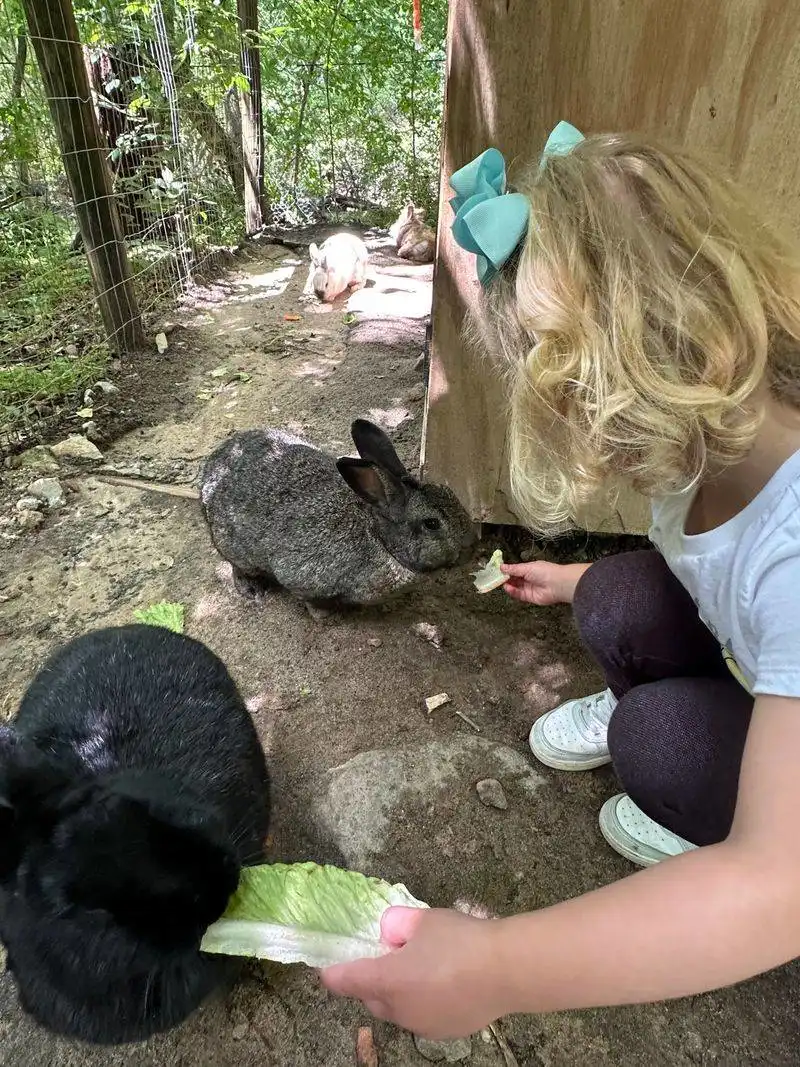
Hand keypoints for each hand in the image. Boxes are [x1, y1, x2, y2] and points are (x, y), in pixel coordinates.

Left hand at [320, 907, 508, 1039]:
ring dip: (399, 992)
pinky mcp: (446, 1033)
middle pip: (372, 998)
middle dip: (372, 981)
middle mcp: (400, 1011)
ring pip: (398, 1010)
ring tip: (422, 967)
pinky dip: (422, 1002)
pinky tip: (444, 983)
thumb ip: (397, 924)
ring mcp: (423, 1026)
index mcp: (387, 982)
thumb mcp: (423, 919)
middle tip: (389, 956)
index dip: (333, 973)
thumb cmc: (460, 940)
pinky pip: (422, 1016)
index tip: (326, 968)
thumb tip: (389, 933)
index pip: (346, 981)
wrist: (506, 970)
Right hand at [501, 561, 589, 605]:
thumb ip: (513, 569)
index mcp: (530, 569)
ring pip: (516, 588)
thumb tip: (502, 567)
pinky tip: (507, 588)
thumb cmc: (545, 571)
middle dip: (505, 579)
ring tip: (501, 583)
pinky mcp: (530, 598)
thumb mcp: (527, 567)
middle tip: (496, 578)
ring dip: (508, 585)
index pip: (515, 570)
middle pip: (514, 580)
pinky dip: (512, 592)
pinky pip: (519, 595)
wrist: (558, 584)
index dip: (507, 571)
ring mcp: (529, 588)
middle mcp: (529, 579)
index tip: (498, 571)